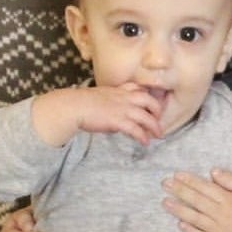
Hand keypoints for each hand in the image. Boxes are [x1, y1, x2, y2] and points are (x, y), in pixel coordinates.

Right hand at [33, 83, 162, 146]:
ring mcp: (122, 109)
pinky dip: (143, 137)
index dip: (147, 95)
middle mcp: (124, 98)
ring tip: (158, 135)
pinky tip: (145, 142)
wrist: (73, 106)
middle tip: (158, 120)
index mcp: (118, 90)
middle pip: (150, 101)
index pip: (138, 88)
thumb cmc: (80, 102)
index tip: (151, 104)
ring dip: (155, 127)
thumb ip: (110, 102)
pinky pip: (136, 130)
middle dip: (157, 110)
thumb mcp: (99, 96)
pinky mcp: (118, 121)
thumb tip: (113, 113)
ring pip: (146, 117)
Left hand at [162, 169, 231, 231]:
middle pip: (196, 201)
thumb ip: (231, 180)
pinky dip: (190, 231)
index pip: (204, 188)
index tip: (176, 175)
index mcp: (228, 200)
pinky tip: (179, 224)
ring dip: (179, 210)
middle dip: (179, 191)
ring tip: (165, 202)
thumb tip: (212, 171)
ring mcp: (219, 231)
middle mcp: (221, 214)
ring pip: (195, 218)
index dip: (189, 181)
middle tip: (164, 184)